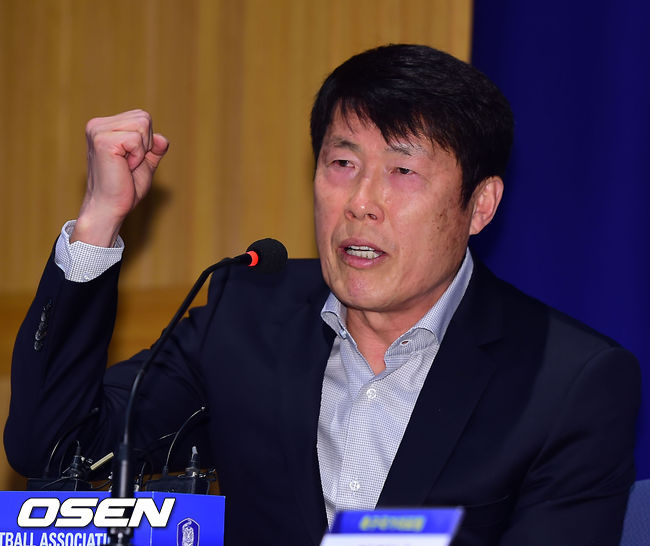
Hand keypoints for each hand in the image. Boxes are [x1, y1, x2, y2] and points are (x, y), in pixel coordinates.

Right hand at [71, 109, 168, 245]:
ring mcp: (97, 131)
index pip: (141, 117)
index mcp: (105, 126)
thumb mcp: (145, 163)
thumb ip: (154, 147)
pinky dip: (137, 156)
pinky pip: (137, 139)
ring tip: (126, 165)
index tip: (132, 160)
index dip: (147, 141)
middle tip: (130, 163)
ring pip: (142, 124)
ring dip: (142, 150)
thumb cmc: (125, 188)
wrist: (110, 208)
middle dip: (146, 143)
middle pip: (143, 117)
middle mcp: (97, 125)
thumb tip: (162, 138)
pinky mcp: (102, 141)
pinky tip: (124, 167)